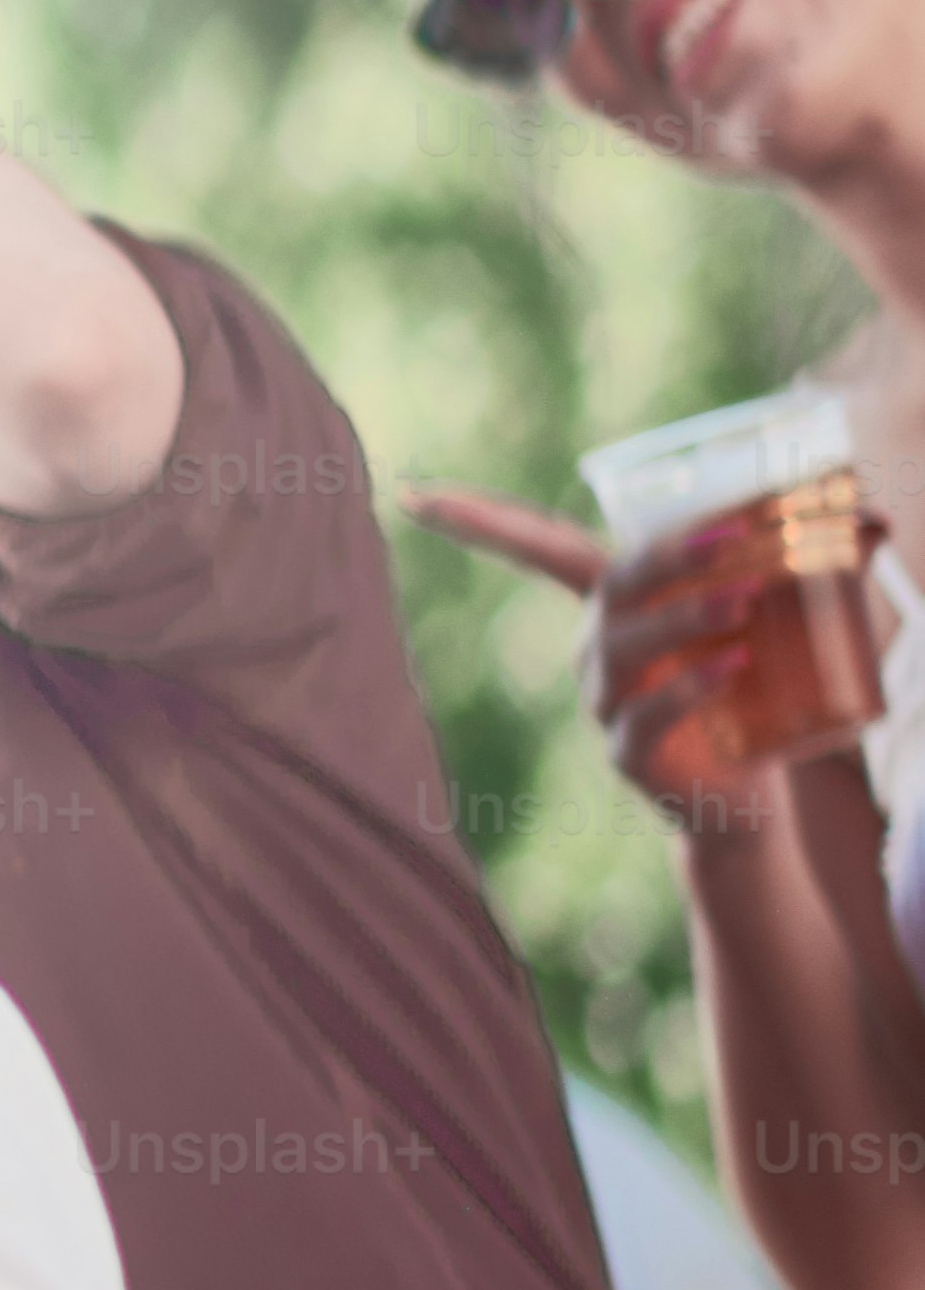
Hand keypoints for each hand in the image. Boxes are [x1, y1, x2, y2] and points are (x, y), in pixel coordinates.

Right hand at [410, 478, 888, 798]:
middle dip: (667, 551)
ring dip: (687, 614)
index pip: (533, 547)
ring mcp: (605, 702)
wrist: (752, 797)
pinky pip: (646, 714)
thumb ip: (813, 573)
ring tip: (749, 598)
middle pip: (611, 583)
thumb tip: (879, 517)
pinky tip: (736, 664)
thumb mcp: (774, 629)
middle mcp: (595, 647)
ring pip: (624, 645)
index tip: (412, 492)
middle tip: (736, 532)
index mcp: (613, 605)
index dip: (475, 519)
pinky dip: (690, 686)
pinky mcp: (631, 754)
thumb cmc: (755, 695)